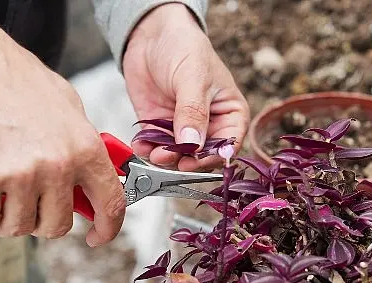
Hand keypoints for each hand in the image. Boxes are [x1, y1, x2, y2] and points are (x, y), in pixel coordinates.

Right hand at [0, 5, 124, 245]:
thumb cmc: (17, 82)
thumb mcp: (69, 110)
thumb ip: (84, 149)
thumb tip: (93, 185)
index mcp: (86, 148)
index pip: (111, 205)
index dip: (107, 229)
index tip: (96, 237)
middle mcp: (59, 165)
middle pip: (58, 226)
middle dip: (42, 220)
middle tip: (28, 201)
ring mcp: (23, 174)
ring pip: (20, 227)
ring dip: (8, 217)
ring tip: (1, 190)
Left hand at [123, 3, 248, 171]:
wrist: (151, 34)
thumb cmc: (184, 47)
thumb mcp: (193, 78)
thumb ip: (193, 112)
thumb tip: (192, 143)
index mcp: (230, 114)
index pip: (228, 145)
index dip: (213, 157)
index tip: (195, 160)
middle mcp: (209, 125)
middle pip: (202, 156)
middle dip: (185, 160)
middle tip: (169, 157)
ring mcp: (183, 127)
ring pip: (177, 155)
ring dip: (164, 157)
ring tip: (153, 151)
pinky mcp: (160, 126)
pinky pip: (155, 145)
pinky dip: (147, 148)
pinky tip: (141, 144)